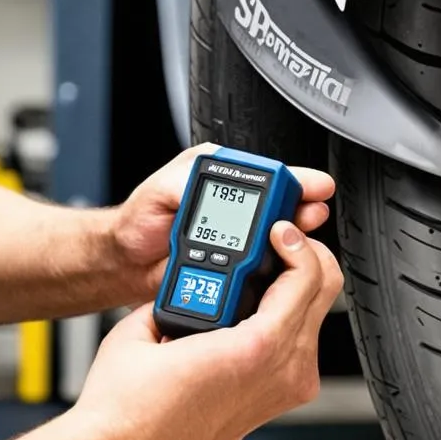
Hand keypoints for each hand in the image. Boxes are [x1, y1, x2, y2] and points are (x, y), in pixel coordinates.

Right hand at [72, 221, 342, 439]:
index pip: (306, 277)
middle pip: (324, 295)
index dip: (296, 241)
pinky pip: (298, 346)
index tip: (277, 229)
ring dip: (296, 286)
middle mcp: (280, 373)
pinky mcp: (274, 403)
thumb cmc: (126, 405)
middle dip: (305, 257)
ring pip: (315, 320)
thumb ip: (182, 288)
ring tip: (259, 269)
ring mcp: (283, 392)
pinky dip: (286, 316)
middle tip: (276, 241)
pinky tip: (251, 306)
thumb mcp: (148, 322)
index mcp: (254, 348)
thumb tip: (196, 275)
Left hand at [109, 143, 335, 300]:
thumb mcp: (159, 190)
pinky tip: (280, 265)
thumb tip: (213, 179)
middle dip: (302, 209)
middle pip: (282, 204)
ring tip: (296, 241)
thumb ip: (186, 180)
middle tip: (309, 217)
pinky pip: (265, 264)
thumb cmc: (136, 222)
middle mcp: (232, 203)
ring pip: (280, 235)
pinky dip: (277, 265)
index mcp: (217, 175)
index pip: (265, 174)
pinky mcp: (237, 263)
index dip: (294, 180)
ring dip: (294, 239)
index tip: (314, 188)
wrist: (126, 263)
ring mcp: (237, 234)